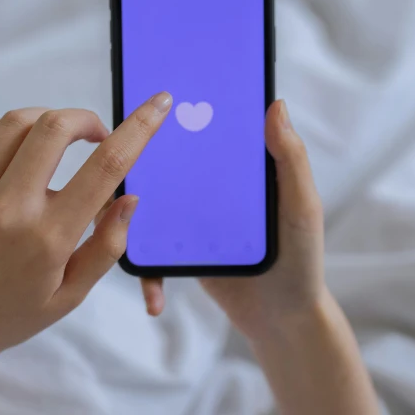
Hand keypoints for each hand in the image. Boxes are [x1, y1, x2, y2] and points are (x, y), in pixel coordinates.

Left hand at [0, 92, 172, 359]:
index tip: (158, 102)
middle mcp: (6, 212)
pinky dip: (3, 131)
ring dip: (46, 123)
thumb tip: (129, 196)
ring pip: (14, 123)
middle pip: (55, 126)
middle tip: (94, 135)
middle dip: (85, 119)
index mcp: (48, 239)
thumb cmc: (12, 313)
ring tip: (53, 145)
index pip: (106, 167)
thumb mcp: (71, 294)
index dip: (139, 127)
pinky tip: (14, 151)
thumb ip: (107, 245)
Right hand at [139, 99, 325, 340]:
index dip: (183, 112)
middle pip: (165, 164)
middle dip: (139, 160)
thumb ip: (291, 160)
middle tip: (119, 158)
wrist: (283, 318)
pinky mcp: (178, 252)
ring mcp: (189, 220)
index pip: (204, 131)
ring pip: (146, 207)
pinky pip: (152, 255)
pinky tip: (154, 299)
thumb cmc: (300, 258)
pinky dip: (148, 274)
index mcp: (236, 168)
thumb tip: (275, 104)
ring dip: (126, 216)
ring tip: (114, 225)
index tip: (156, 97)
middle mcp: (207, 188)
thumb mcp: (301, 206)